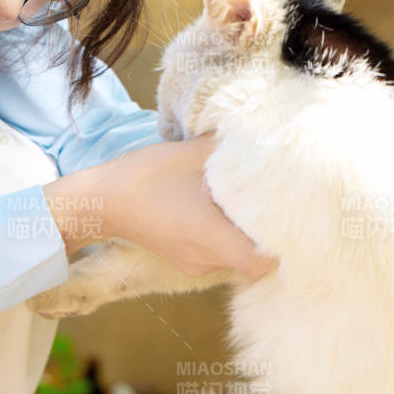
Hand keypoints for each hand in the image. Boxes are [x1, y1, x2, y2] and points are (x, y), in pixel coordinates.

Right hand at [92, 132, 278, 281]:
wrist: (100, 201)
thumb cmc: (145, 176)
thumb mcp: (190, 153)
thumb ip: (229, 145)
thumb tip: (261, 130)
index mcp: (212, 236)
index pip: (265, 261)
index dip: (283, 245)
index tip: (292, 219)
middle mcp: (207, 258)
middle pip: (254, 260)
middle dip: (267, 235)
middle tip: (280, 205)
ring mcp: (194, 263)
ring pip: (235, 256)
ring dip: (244, 234)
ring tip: (249, 203)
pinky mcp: (184, 260)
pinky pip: (217, 253)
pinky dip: (225, 236)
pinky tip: (221, 210)